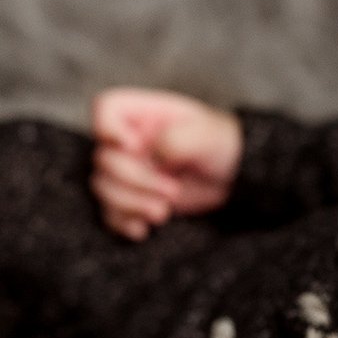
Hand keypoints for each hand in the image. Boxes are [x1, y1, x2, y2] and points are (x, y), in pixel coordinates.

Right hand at [90, 87, 244, 240]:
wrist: (233, 177)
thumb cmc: (220, 145)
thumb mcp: (207, 135)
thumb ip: (176, 139)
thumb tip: (153, 156)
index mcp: (143, 114)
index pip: (105, 107)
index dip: (108, 128)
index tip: (132, 146)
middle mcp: (129, 141)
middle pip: (103, 159)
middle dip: (137, 180)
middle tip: (173, 190)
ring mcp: (128, 171)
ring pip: (103, 188)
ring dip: (131, 204)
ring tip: (164, 212)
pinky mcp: (132, 199)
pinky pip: (109, 213)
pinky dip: (123, 222)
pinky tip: (144, 229)